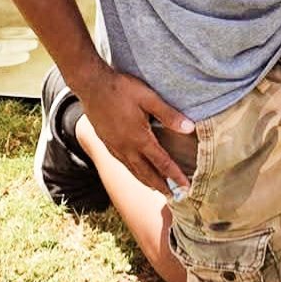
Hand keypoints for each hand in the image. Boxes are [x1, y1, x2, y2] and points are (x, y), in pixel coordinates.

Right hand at [73, 63, 194, 195]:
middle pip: (147, 173)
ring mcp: (114, 146)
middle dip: (161, 185)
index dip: (175, 176)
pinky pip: (122, 163)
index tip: (186, 187)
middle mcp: (126, 147)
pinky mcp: (107, 142)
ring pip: (133, 170)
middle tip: (174, 197)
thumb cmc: (121, 88)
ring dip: (147, 182)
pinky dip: (133, 172)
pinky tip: (135, 171)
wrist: (91, 85)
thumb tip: (189, 128)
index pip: (162, 162)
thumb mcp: (149, 98)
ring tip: (157, 189)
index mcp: (139, 138)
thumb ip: (169, 114)